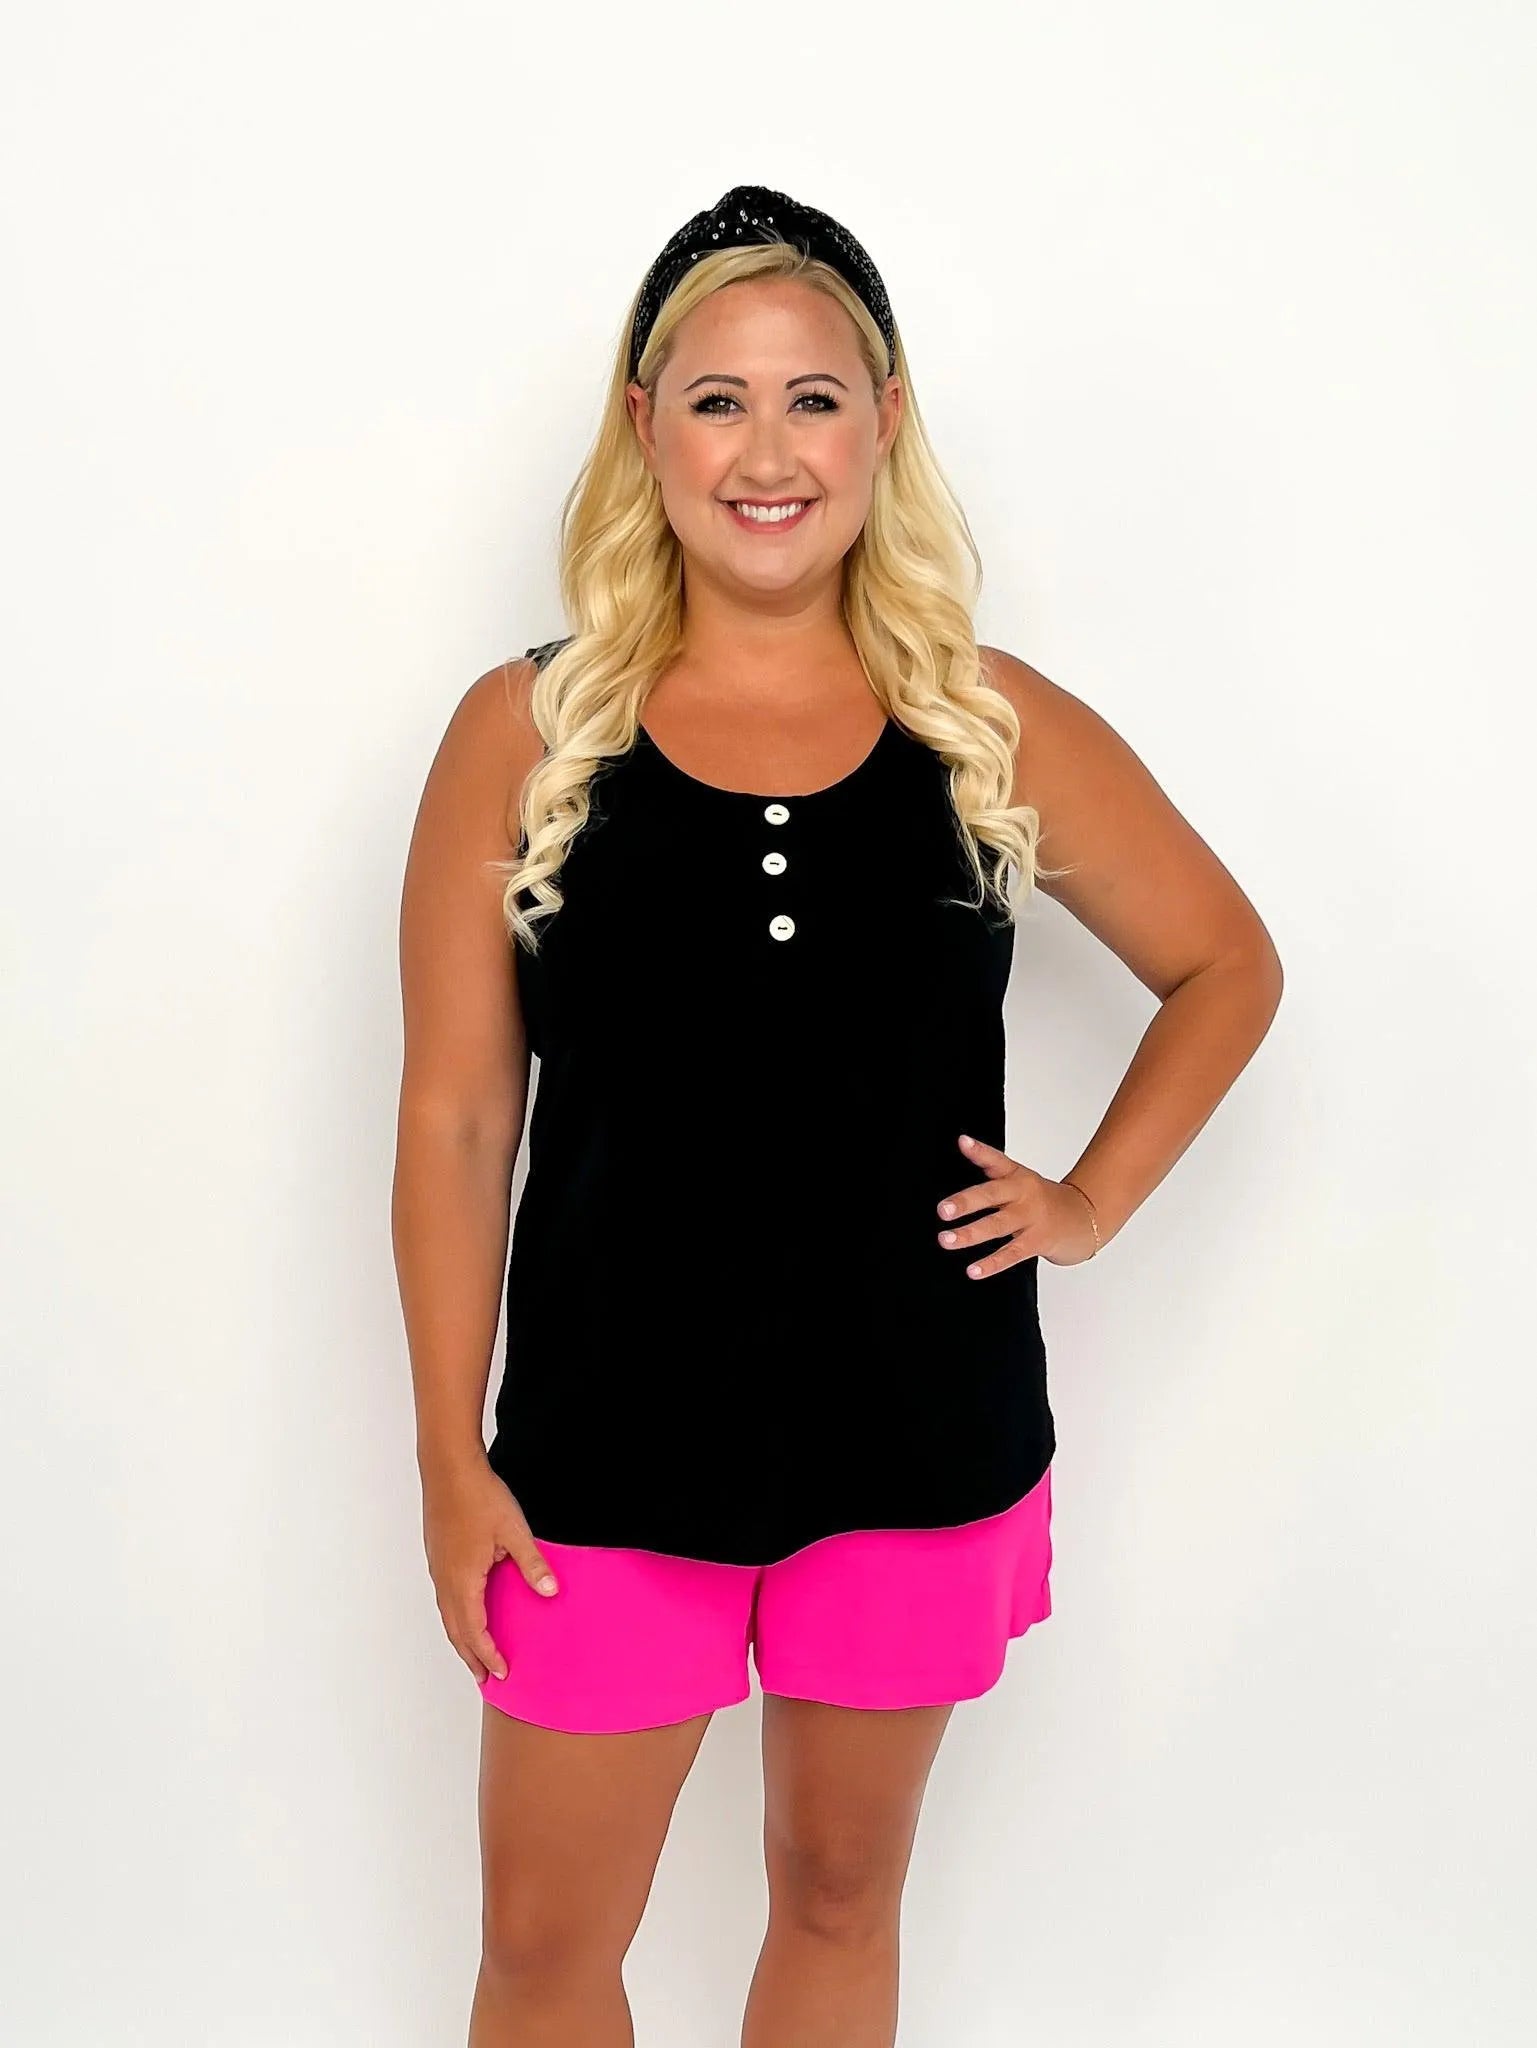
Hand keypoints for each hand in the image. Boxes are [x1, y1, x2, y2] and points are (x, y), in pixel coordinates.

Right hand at [420, 1454, 559, 1684]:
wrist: (448, 1468)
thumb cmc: (480, 1497)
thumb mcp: (514, 1531)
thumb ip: (532, 1563)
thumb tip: (550, 1591)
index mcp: (463, 1580)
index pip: (475, 1630)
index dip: (488, 1654)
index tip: (502, 1673)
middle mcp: (445, 1580)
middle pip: (455, 1630)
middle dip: (471, 1657)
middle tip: (485, 1679)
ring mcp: (438, 1567)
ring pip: (447, 1615)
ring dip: (461, 1638)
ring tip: (474, 1654)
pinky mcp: (437, 1555)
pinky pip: (445, 1598)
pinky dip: (456, 1617)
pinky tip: (466, 1612)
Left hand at [935, 1132, 1099, 1272]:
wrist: (1083, 1218)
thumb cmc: (1042, 1199)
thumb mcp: (1019, 1178)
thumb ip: (990, 1165)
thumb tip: (962, 1143)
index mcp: (1018, 1177)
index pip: (997, 1160)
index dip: (980, 1151)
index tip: (963, 1142)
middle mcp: (1024, 1194)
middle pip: (993, 1195)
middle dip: (966, 1202)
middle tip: (943, 1210)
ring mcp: (1032, 1219)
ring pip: (998, 1226)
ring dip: (970, 1234)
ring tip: (946, 1240)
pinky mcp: (1038, 1242)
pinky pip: (1012, 1254)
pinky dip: (992, 1263)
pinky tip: (973, 1270)